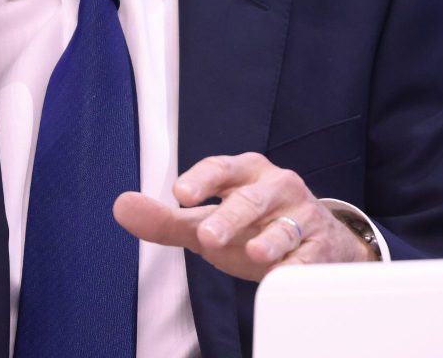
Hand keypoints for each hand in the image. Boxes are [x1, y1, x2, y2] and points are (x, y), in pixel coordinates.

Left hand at [113, 152, 374, 281]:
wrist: (316, 242)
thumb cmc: (253, 225)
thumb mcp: (208, 221)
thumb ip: (166, 219)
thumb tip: (122, 206)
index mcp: (245, 172)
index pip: (220, 168)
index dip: (201, 179)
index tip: (180, 194)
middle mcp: (276, 186)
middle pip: (251, 198)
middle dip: (230, 217)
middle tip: (207, 236)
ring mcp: (301, 215)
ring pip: (285, 225)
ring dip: (270, 240)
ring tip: (255, 253)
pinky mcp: (320, 246)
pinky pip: (309, 256)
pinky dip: (298, 266)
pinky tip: (285, 273)